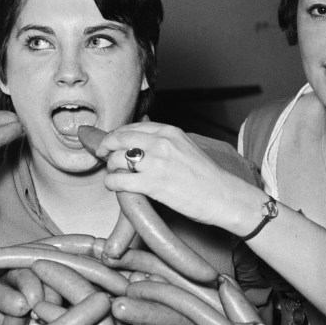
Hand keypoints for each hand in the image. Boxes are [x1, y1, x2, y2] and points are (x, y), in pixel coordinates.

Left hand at [96, 122, 255, 230]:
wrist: (223, 196)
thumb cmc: (206, 177)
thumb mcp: (185, 146)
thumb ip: (164, 141)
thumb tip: (141, 141)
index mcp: (169, 131)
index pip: (131, 127)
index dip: (115, 135)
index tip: (109, 143)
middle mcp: (161, 143)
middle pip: (118, 139)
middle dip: (105, 147)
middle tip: (102, 156)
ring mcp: (156, 162)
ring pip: (115, 158)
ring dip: (109, 167)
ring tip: (114, 174)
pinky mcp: (152, 184)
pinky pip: (119, 180)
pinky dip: (111, 183)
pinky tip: (114, 186)